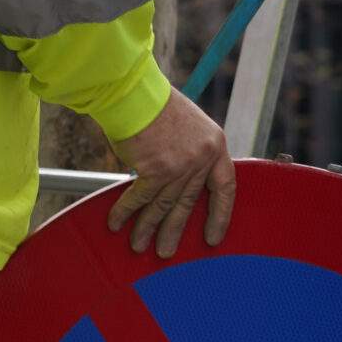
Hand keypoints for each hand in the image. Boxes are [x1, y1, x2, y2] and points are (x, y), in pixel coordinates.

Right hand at [107, 88, 236, 258]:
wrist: (134, 90)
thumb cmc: (155, 104)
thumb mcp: (188, 126)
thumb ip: (190, 153)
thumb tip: (176, 185)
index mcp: (215, 144)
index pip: (225, 188)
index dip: (220, 215)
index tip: (213, 237)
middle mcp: (202, 157)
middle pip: (188, 202)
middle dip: (173, 230)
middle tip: (166, 251)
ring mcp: (180, 165)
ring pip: (163, 206)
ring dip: (148, 228)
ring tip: (139, 246)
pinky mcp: (156, 169)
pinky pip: (140, 198)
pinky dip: (126, 212)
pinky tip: (116, 223)